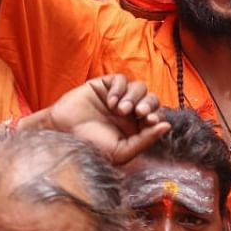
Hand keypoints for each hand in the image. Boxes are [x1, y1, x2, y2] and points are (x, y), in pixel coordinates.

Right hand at [41, 75, 170, 164]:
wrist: (64, 134)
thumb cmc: (91, 146)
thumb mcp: (121, 151)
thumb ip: (145, 140)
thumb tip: (167, 126)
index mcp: (136, 127)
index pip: (156, 116)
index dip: (156, 115)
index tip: (148, 120)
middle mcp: (130, 111)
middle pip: (151, 99)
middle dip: (148, 104)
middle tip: (138, 113)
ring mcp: (118, 97)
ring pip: (139, 87)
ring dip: (133, 97)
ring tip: (120, 109)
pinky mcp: (106, 85)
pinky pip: (122, 79)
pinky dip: (120, 88)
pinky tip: (110, 101)